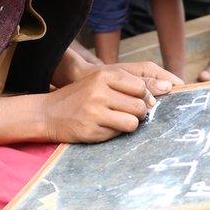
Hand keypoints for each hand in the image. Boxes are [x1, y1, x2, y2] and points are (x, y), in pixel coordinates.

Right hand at [41, 64, 180, 143]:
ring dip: (130, 124)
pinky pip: (119, 134)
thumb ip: (127, 84)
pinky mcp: (92, 129)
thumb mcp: (99, 82)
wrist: (48, 113)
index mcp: (104, 76)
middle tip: (126, 113)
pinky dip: (116, 132)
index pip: (140, 86)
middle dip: (139, 112)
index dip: (144, 97)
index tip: (139, 102)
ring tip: (117, 121)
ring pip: (133, 122)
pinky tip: (103, 127)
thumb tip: (162, 92)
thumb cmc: (80, 97)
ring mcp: (95, 111)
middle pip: (140, 105)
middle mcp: (100, 91)